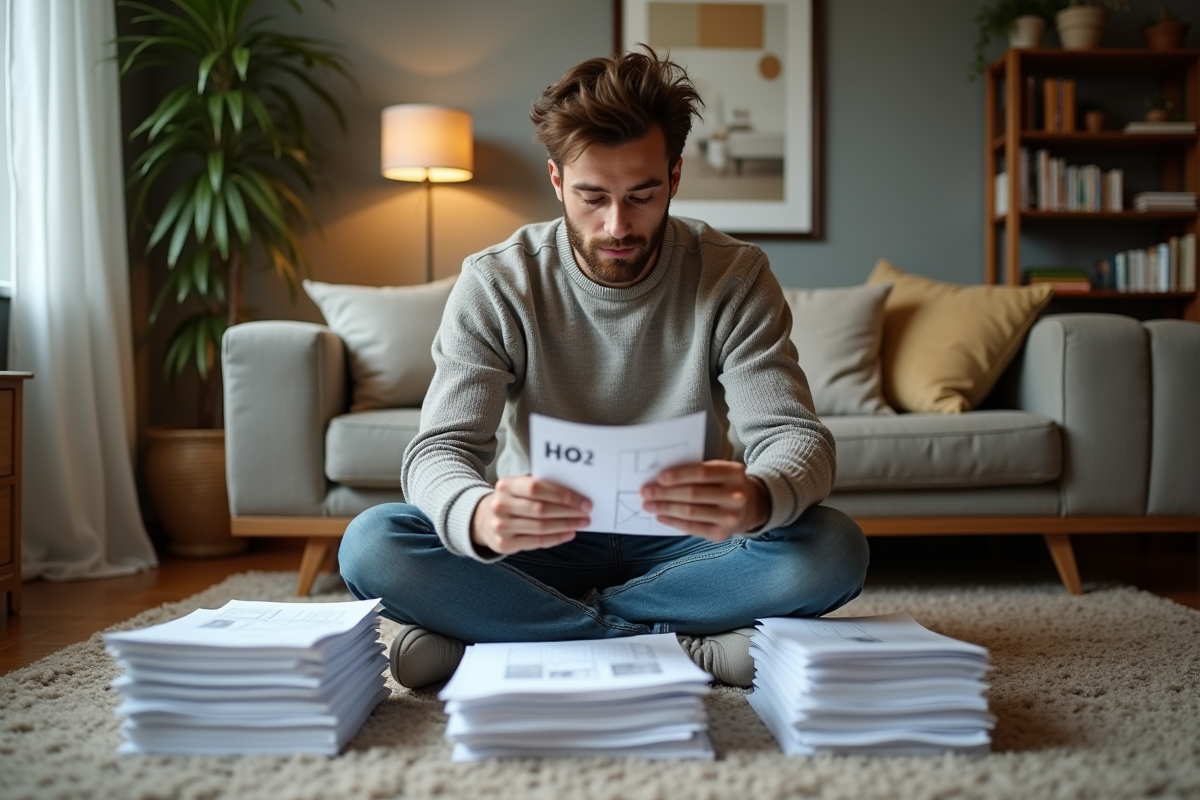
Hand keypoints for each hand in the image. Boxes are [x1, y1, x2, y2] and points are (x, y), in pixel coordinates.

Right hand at [471, 475, 590, 554]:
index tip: (583, 501)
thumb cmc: (511, 500)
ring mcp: (500, 526)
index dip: (563, 495)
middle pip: (541, 510)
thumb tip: (575, 492)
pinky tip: (569, 533)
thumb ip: (540, 485)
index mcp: (505, 485)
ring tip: (582, 522)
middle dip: (569, 511)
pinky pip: (537, 542)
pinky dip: (557, 538)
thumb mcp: (518, 486)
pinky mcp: (504, 544)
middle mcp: (500, 505)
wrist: (482, 519)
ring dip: (566, 525)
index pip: (537, 488)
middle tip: (587, 512)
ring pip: (541, 527)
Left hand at [640, 460, 768, 541]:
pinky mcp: (721, 533)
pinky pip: (692, 527)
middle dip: (665, 493)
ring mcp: (730, 517)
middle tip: (646, 492)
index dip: (679, 476)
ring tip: (648, 505)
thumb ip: (698, 471)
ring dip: (665, 508)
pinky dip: (673, 522)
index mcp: (734, 473)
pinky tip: (661, 516)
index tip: (659, 478)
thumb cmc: (726, 484)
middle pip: (693, 494)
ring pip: (690, 512)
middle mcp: (736, 496)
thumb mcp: (721, 471)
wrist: (751, 506)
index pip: (702, 473)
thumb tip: (662, 478)